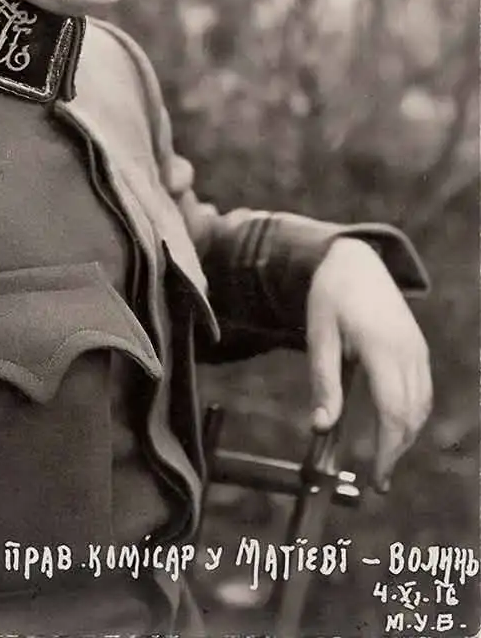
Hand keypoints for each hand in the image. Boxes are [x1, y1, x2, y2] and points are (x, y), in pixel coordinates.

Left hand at [306, 236, 431, 491]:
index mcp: (381, 348)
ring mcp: (416, 348)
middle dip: (396, 450)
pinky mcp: (418, 348)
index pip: (393, 410)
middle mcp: (407, 351)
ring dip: (406, 435)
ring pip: (421, 405)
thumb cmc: (330, 297)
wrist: (354, 261)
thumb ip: (323, 381)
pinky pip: (422, 390)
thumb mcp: (318, 336)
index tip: (376, 476)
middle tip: (377, 479)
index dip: (387, 448)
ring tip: (384, 459)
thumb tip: (321, 426)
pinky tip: (394, 428)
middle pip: (411, 414)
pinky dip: (412, 415)